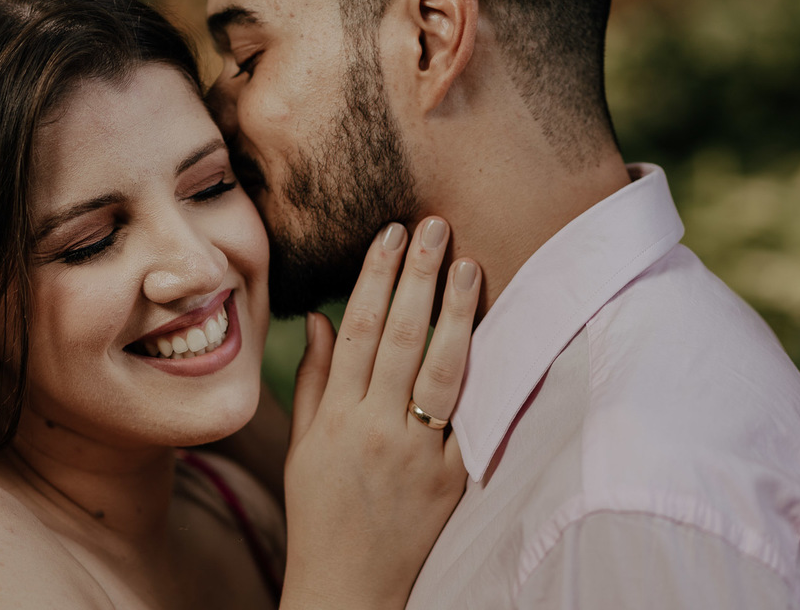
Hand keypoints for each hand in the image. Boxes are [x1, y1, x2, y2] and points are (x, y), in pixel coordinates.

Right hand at [280, 217, 479, 609]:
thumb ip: (315, 380)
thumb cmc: (319, 511)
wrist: (348, 588)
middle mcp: (375, 428)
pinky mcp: (452, 480)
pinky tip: (496, 333)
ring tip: (469, 265)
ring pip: (440, 369)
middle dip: (418, 276)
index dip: (375, 276)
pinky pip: (471, 419)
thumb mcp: (303, 445)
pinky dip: (483, 375)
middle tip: (435, 226)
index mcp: (336, 416)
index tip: (391, 234)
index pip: (357, 329)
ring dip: (456, 313)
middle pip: (399, 336)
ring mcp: (417, 454)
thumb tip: (323, 318)